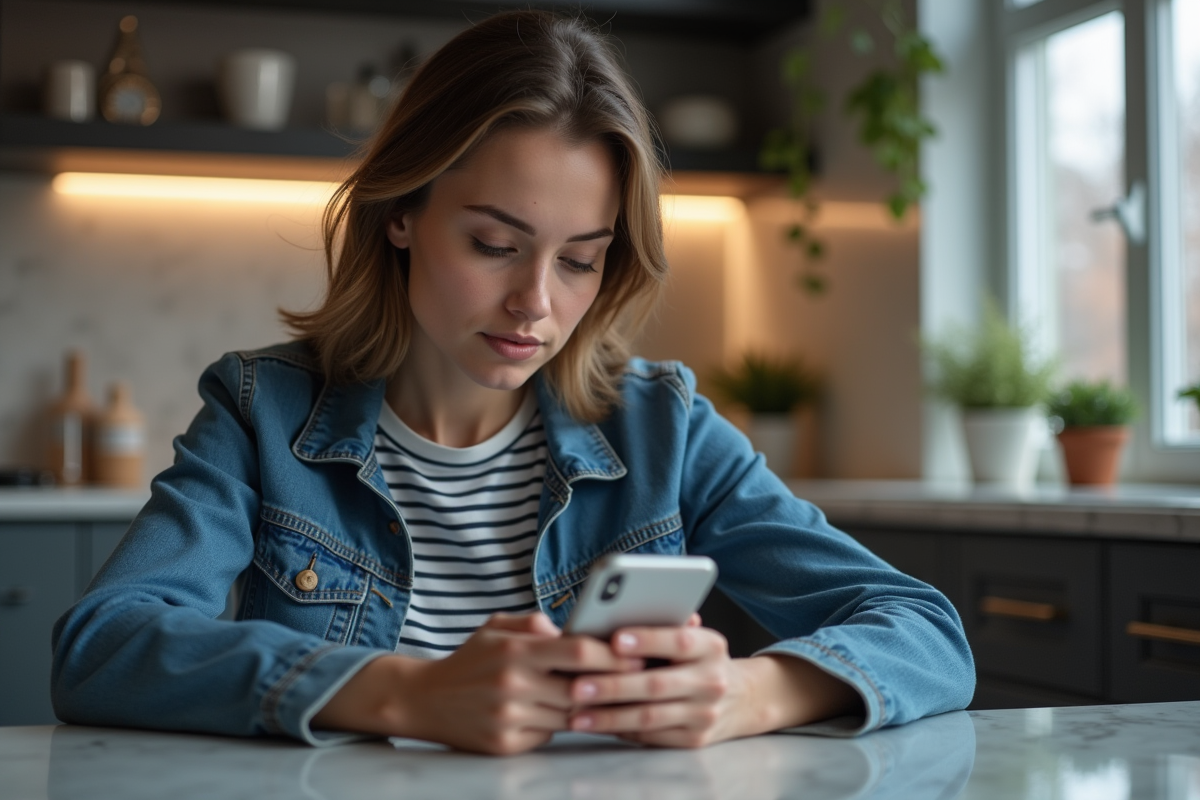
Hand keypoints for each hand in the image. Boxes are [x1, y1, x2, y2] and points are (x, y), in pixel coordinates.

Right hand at [311, 612, 640, 754]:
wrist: (423, 699)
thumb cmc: (469, 660)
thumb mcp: (496, 627)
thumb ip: (535, 625)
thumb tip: (573, 629)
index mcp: (515, 651)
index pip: (578, 651)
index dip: (614, 654)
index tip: (637, 652)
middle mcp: (513, 685)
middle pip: (581, 688)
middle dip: (612, 684)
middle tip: (641, 678)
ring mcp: (510, 718)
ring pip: (570, 715)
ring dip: (591, 707)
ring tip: (615, 697)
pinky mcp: (506, 744)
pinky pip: (549, 735)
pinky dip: (560, 724)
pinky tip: (569, 714)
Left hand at [566, 616, 862, 747]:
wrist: (741, 698)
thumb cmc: (698, 658)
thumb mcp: (694, 635)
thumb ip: (665, 624)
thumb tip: (622, 610)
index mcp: (711, 646)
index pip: (679, 641)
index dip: (647, 640)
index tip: (614, 639)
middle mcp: (712, 681)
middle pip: (657, 685)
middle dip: (613, 686)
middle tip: (577, 685)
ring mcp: (705, 714)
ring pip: (650, 717)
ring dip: (609, 716)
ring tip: (577, 714)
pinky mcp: (694, 740)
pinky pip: (651, 736)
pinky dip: (620, 730)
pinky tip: (595, 724)